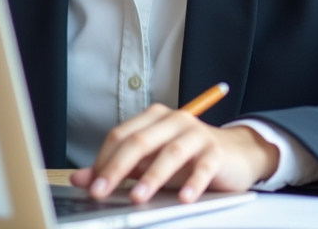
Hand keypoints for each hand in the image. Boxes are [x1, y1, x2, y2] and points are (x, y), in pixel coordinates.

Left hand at [68, 103, 279, 203]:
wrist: (236, 154)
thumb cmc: (188, 158)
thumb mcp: (150, 162)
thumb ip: (119, 167)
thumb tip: (81, 178)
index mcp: (153, 118)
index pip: (120, 135)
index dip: (103, 160)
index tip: (91, 185)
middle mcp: (174, 120)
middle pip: (140, 141)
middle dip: (117, 168)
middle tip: (101, 191)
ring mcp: (196, 134)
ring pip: (170, 153)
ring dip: (152, 178)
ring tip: (137, 198)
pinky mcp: (216, 151)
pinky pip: (203, 167)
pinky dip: (192, 183)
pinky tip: (183, 198)